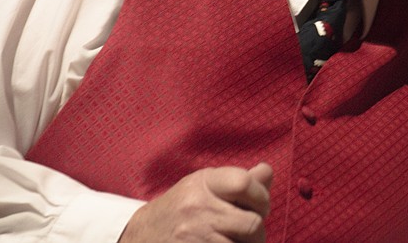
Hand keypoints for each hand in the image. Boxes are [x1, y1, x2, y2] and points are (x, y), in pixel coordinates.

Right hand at [119, 163, 273, 242]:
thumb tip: (267, 171)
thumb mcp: (203, 186)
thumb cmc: (181, 209)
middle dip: (258, 232)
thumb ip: (238, 180)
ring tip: (235, 241)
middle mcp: (198, 208)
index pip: (245, 183)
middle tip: (250, 233)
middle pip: (253, 223)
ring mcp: (195, 235)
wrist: (139, 236)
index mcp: (203, 183)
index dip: (262, 197)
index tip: (260, 206)